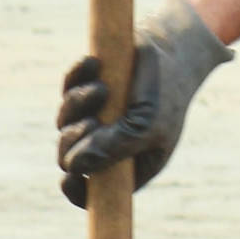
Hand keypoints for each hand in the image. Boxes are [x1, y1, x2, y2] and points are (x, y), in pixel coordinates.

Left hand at [56, 0, 231, 207]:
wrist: (175, 47)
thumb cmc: (167, 93)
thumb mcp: (146, 125)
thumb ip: (112, 148)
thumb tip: (71, 167)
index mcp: (128, 164)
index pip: (94, 192)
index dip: (76, 189)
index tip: (68, 177)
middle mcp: (109, 142)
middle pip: (69, 156)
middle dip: (73, 140)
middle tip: (92, 123)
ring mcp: (96, 115)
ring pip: (64, 121)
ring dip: (77, 105)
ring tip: (101, 90)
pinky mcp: (88, 86)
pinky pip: (68, 86)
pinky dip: (76, 76)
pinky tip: (93, 64)